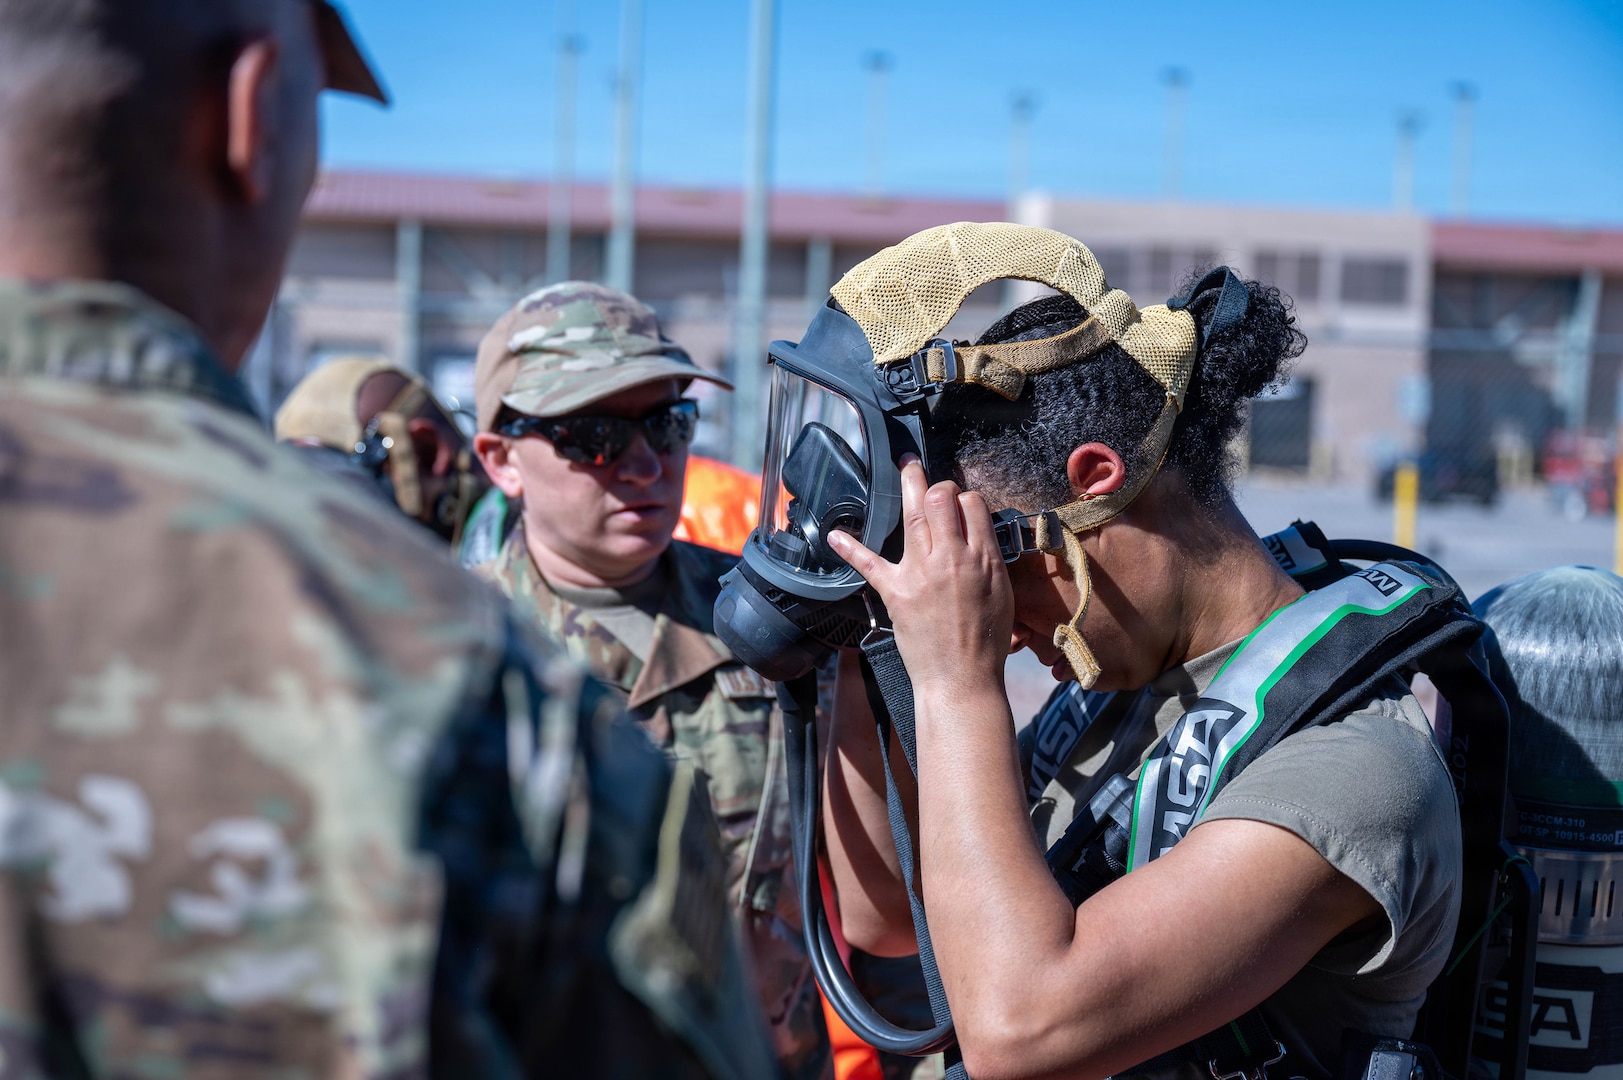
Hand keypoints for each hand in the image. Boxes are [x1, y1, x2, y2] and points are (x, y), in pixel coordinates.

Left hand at [826, 459, 1013, 697]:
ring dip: (908, 486)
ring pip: (913, 517)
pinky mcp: (896, 593)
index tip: (958, 502)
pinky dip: (850, 548)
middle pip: (942, 500)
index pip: (973, 505)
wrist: (963, 679)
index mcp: (983, 560)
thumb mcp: (1001, 593)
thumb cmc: (987, 642)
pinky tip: (835, 536)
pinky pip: (869, 564)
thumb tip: (977, 536)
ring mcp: (921, 574)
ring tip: (904, 466)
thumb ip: (988, 560)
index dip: (964, 497)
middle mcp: (952, 560)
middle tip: (928, 479)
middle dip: (935, 483)